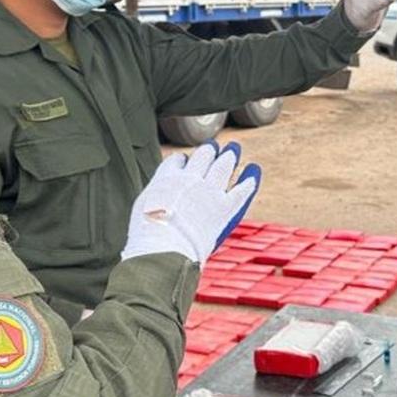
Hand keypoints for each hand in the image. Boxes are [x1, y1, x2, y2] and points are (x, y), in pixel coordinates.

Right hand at [121, 141, 260, 264]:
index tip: (184, 160)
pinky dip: (249, 179)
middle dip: (209, 151)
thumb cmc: (147, 235)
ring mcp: (209, 192)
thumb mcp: (142, 207)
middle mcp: (190, 179)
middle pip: (202, 156)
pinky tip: (254, 171)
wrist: (162, 249)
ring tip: (233, 150)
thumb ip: (155, 194)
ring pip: (222, 166)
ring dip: (229, 156)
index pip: (177, 161)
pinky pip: (242, 189)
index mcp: (167, 178)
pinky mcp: (225, 208)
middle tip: (214, 147)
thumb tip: (159, 193)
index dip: (182, 160)